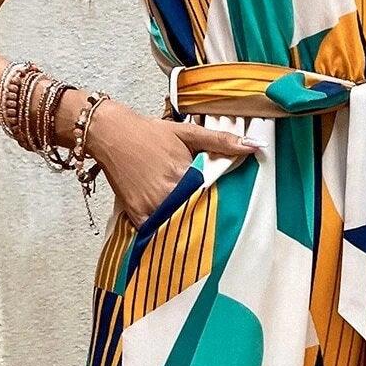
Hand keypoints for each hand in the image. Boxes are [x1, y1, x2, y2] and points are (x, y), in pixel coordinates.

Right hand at [87, 99, 257, 226]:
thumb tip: (254, 146)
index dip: (222, 204)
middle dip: (206, 217)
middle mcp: (168, 194)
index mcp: (185, 174)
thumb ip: (221, 141)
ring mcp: (151, 207)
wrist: (111, 135)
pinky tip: (175, 231)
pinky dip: (166, 233)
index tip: (229, 207)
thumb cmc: (148, 133)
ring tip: (198, 228)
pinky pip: (157, 232)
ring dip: (188, 227)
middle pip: (197, 214)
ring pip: (179, 226)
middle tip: (217, 221)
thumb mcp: (187, 133)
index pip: (213, 197)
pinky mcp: (137, 216)